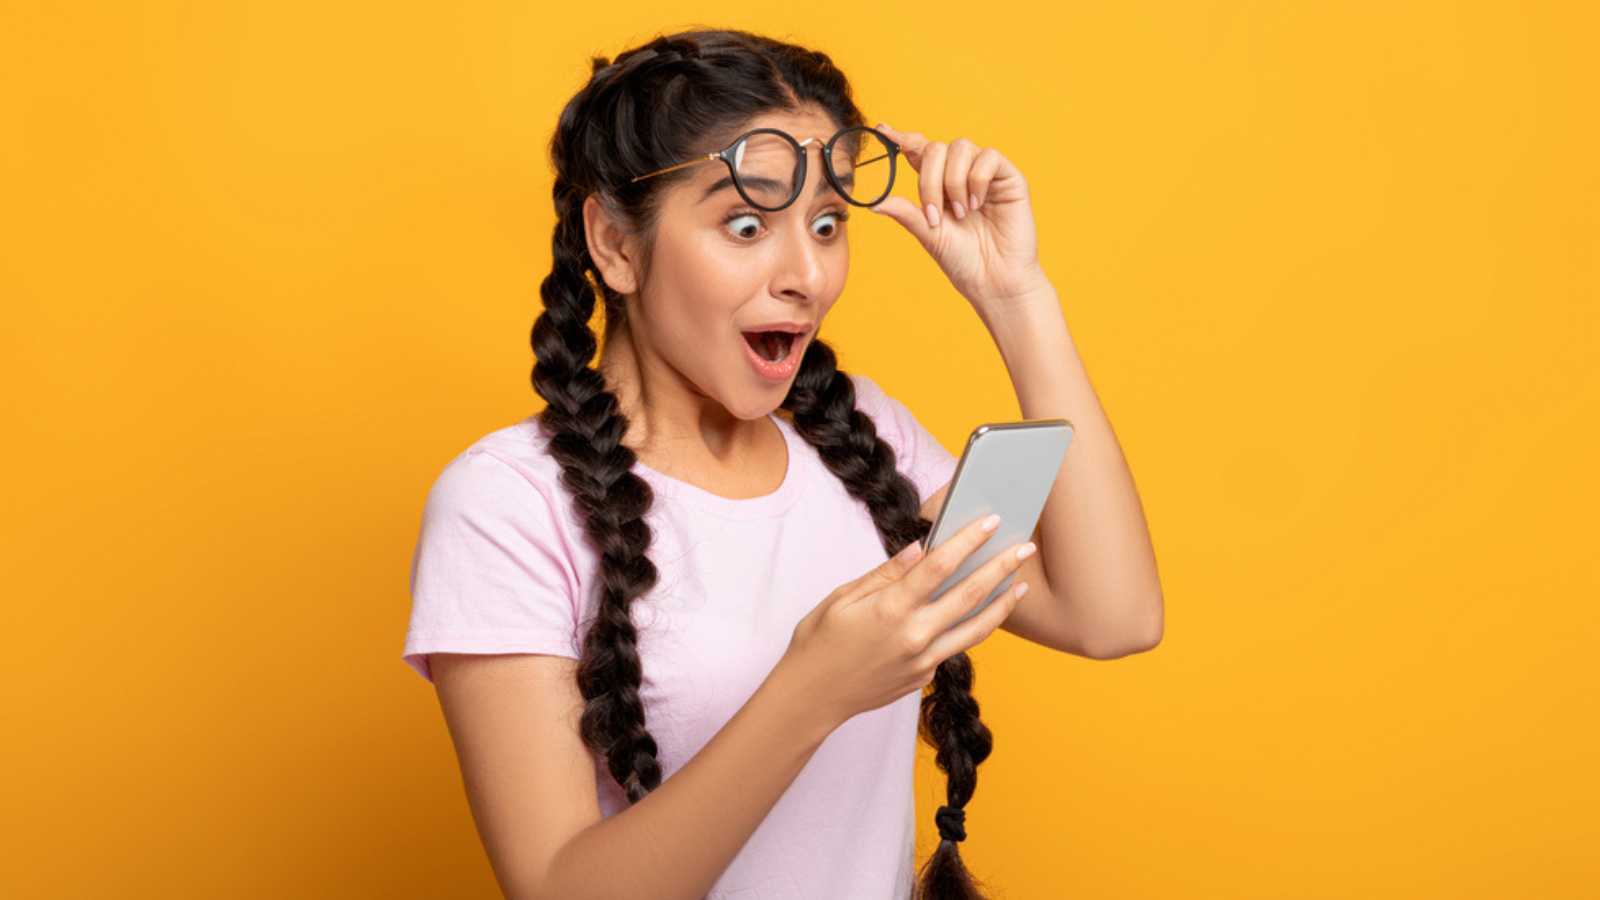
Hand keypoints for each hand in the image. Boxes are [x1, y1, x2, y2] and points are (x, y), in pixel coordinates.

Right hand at [779, 513, 1034, 727]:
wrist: (812, 697)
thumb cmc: (819, 642)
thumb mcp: (842, 598)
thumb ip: (885, 574)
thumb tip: (919, 548)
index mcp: (890, 609)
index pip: (939, 566)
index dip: (968, 541)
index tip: (990, 521)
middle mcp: (913, 636)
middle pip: (969, 595)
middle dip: (1000, 567)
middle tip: (1025, 547)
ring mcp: (923, 661)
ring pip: (976, 629)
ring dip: (1002, 604)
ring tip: (1021, 584)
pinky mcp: (924, 677)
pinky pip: (954, 648)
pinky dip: (972, 627)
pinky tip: (982, 612)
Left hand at [868, 124, 1048, 312]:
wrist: (993, 280)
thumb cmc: (963, 260)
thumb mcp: (928, 234)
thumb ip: (906, 213)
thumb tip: (873, 202)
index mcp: (938, 184)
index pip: (919, 152)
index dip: (902, 138)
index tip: (883, 130)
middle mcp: (960, 173)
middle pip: (936, 148)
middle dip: (929, 179)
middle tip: (934, 213)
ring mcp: (985, 173)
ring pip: (961, 147)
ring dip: (953, 181)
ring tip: (961, 213)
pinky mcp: (1009, 177)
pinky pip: (989, 157)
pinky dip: (977, 179)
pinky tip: (977, 204)